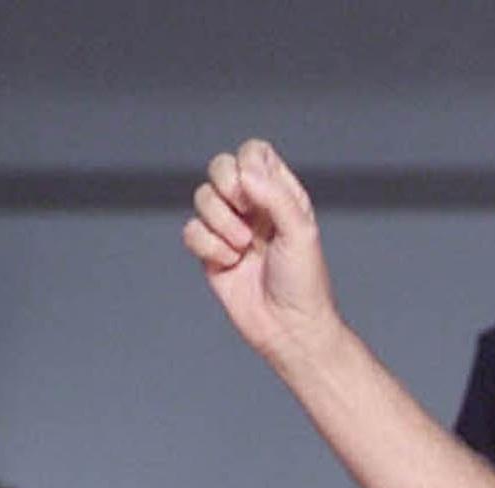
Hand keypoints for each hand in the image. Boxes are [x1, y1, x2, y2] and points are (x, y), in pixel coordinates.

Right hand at [184, 139, 344, 365]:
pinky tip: (230, 265)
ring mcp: (230, 228)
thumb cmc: (303, 283)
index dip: (248, 164)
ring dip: (220, 224)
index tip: (257, 193)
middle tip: (244, 214)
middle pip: (220, 166)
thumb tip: (244, 173)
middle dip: (225, 187)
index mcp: (281, 195)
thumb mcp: (300, 233)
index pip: (254, 153)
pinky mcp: (211, 252)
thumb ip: (276, 197)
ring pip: (202, 197)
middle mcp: (254, 207)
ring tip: (243, 249)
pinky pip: (191, 231)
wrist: (288, 328)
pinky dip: (208, 248)